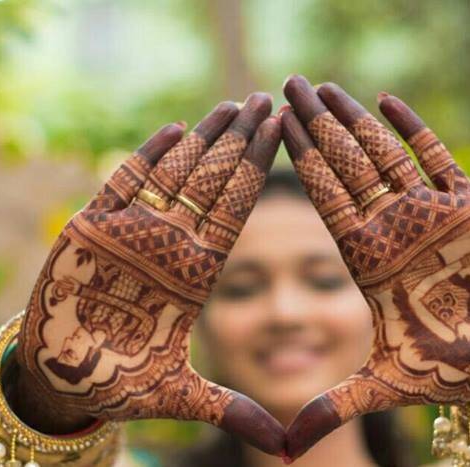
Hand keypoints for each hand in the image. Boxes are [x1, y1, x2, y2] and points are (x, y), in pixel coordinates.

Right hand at [16, 94, 284, 453]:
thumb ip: (231, 411)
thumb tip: (288, 449)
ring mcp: (127, 236)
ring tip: (232, 106)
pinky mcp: (89, 233)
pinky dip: (143, 160)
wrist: (61, 379)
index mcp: (191, 278)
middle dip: (239, 144)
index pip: (233, 216)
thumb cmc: (118, 385)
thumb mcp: (180, 397)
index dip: (258, 177)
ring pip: (170, 178)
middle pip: (209, 186)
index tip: (284, 138)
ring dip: (201, 141)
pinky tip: (172, 131)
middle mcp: (164, 249)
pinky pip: (118, 188)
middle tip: (268, 100)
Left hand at [281, 75, 469, 459]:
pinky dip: (415, 131)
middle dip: (312, 127)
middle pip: (343, 168)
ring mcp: (430, 215)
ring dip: (352, 118)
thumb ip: (335, 405)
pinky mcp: (469, 208)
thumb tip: (285, 446)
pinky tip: (384, 100)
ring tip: (317, 86)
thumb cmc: (456, 367)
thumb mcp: (389, 384)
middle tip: (278, 88)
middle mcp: (393, 231)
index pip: (322, 202)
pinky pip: (439, 160)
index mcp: (366, 261)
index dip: (293, 165)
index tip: (263, 133)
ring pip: (383, 155)